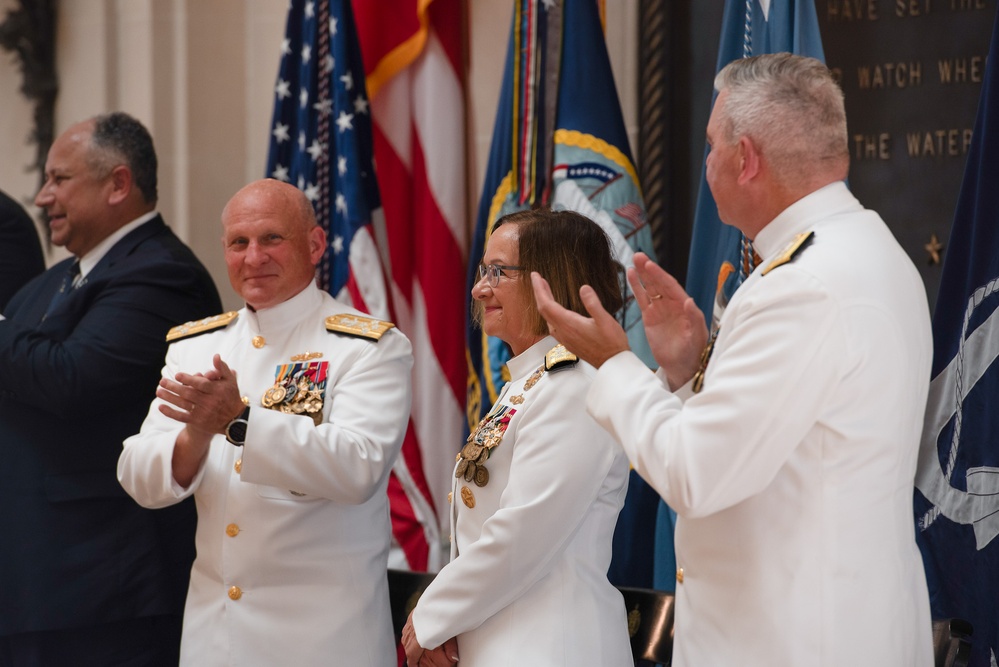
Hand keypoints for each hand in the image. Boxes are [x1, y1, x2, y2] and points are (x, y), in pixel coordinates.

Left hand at [157, 354, 243, 437]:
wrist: (234, 419)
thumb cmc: (230, 396)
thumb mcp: (230, 381)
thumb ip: (222, 368)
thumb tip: (216, 356)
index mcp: (217, 390)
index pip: (201, 384)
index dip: (189, 380)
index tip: (177, 375)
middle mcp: (210, 402)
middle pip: (189, 394)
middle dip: (174, 387)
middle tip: (162, 381)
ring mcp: (203, 412)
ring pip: (183, 404)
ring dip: (169, 398)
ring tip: (159, 391)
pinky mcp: (198, 421)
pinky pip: (181, 417)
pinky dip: (171, 413)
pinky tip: (161, 406)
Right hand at [402, 612, 457, 665]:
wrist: (442, 597)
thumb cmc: (445, 615)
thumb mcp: (450, 634)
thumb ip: (450, 647)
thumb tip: (454, 659)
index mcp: (420, 637)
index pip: (412, 654)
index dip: (412, 662)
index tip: (414, 666)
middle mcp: (414, 629)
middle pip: (408, 645)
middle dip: (411, 653)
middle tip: (415, 659)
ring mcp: (412, 620)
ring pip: (406, 635)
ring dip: (409, 643)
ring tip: (414, 648)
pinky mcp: (414, 612)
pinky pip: (408, 626)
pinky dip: (410, 633)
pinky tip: (414, 633)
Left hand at [530, 272, 629, 367]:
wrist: (612, 364)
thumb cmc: (611, 342)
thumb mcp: (605, 320)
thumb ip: (593, 303)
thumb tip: (584, 288)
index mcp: (569, 324)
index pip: (546, 304)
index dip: (539, 289)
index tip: (535, 275)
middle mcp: (563, 332)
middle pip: (544, 310)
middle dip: (539, 292)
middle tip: (537, 278)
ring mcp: (564, 338)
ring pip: (547, 318)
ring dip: (544, 303)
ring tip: (545, 290)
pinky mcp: (568, 342)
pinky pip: (552, 325)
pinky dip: (550, 313)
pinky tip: (555, 310)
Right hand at [627, 252, 707, 388]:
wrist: (682, 366)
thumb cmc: (694, 351)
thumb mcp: (697, 335)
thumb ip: (695, 318)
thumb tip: (689, 300)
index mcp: (684, 305)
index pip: (670, 286)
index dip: (660, 275)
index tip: (649, 265)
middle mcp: (672, 304)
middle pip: (659, 282)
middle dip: (649, 269)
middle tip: (638, 256)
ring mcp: (660, 309)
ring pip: (650, 287)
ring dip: (642, 274)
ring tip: (633, 260)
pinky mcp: (650, 317)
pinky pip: (642, 298)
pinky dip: (636, 286)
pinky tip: (630, 275)